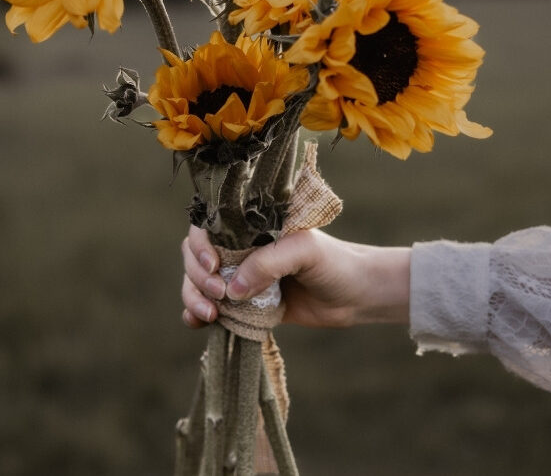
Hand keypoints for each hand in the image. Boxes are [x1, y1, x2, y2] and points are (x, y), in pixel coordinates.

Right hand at [180, 225, 410, 328]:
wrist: (356, 296)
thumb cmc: (334, 263)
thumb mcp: (304, 252)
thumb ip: (268, 264)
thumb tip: (231, 290)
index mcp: (251, 226)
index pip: (208, 227)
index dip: (200, 245)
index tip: (214, 266)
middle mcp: (241, 249)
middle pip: (195, 257)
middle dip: (197, 277)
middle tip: (218, 295)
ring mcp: (241, 277)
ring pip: (199, 283)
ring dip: (193, 297)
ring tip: (209, 316)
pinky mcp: (245, 305)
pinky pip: (212, 308)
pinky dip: (197, 315)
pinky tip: (199, 324)